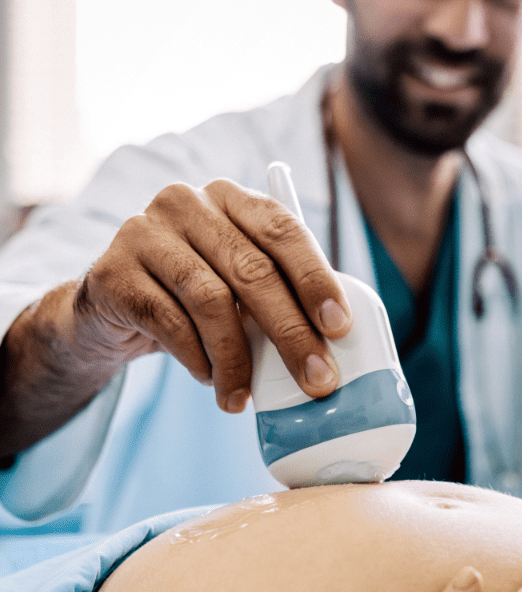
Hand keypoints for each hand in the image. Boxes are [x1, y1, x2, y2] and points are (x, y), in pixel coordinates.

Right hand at [75, 179, 352, 411]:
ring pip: (210, 300)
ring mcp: (143, 233)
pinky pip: (169, 323)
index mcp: (231, 197)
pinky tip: (209, 379)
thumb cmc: (195, 295)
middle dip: (291, 332)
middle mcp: (187, 203)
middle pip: (252, 270)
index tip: (339, 326)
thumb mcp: (239, 283)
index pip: (283, 230)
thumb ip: (280, 294)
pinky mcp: (111, 272)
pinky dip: (197, 359)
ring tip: (245, 394)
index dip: (315, 279)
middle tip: (316, 378)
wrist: (111, 309)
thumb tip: (331, 344)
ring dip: (237, 358)